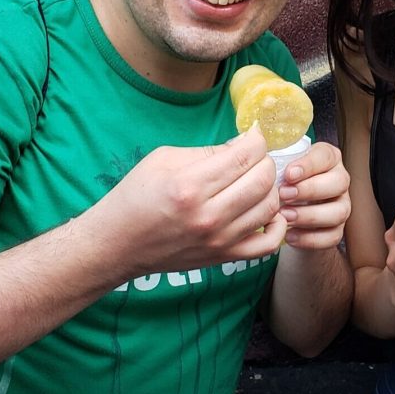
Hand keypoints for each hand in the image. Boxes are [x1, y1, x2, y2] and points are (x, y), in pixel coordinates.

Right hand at [93, 127, 285, 279]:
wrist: (117, 243)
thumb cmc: (136, 196)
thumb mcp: (164, 159)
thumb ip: (208, 151)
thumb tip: (245, 143)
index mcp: (190, 185)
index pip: (244, 155)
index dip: (256, 139)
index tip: (253, 135)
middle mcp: (208, 215)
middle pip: (262, 179)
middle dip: (265, 160)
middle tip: (254, 156)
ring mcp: (218, 240)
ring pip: (270, 207)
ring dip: (270, 188)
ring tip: (256, 179)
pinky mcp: (223, 258)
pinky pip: (267, 245)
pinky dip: (277, 226)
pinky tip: (268, 212)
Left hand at [278, 142, 350, 249]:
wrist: (288, 215)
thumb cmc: (282, 183)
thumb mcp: (278, 167)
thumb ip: (273, 157)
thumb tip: (253, 142)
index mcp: (327, 158)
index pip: (325, 156)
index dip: (308, 165)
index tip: (288, 174)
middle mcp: (339, 180)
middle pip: (338, 182)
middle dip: (310, 189)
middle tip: (284, 195)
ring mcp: (341, 206)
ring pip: (338, 211)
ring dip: (310, 215)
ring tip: (285, 216)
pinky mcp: (338, 231)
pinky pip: (332, 236)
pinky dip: (310, 238)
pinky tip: (289, 235)